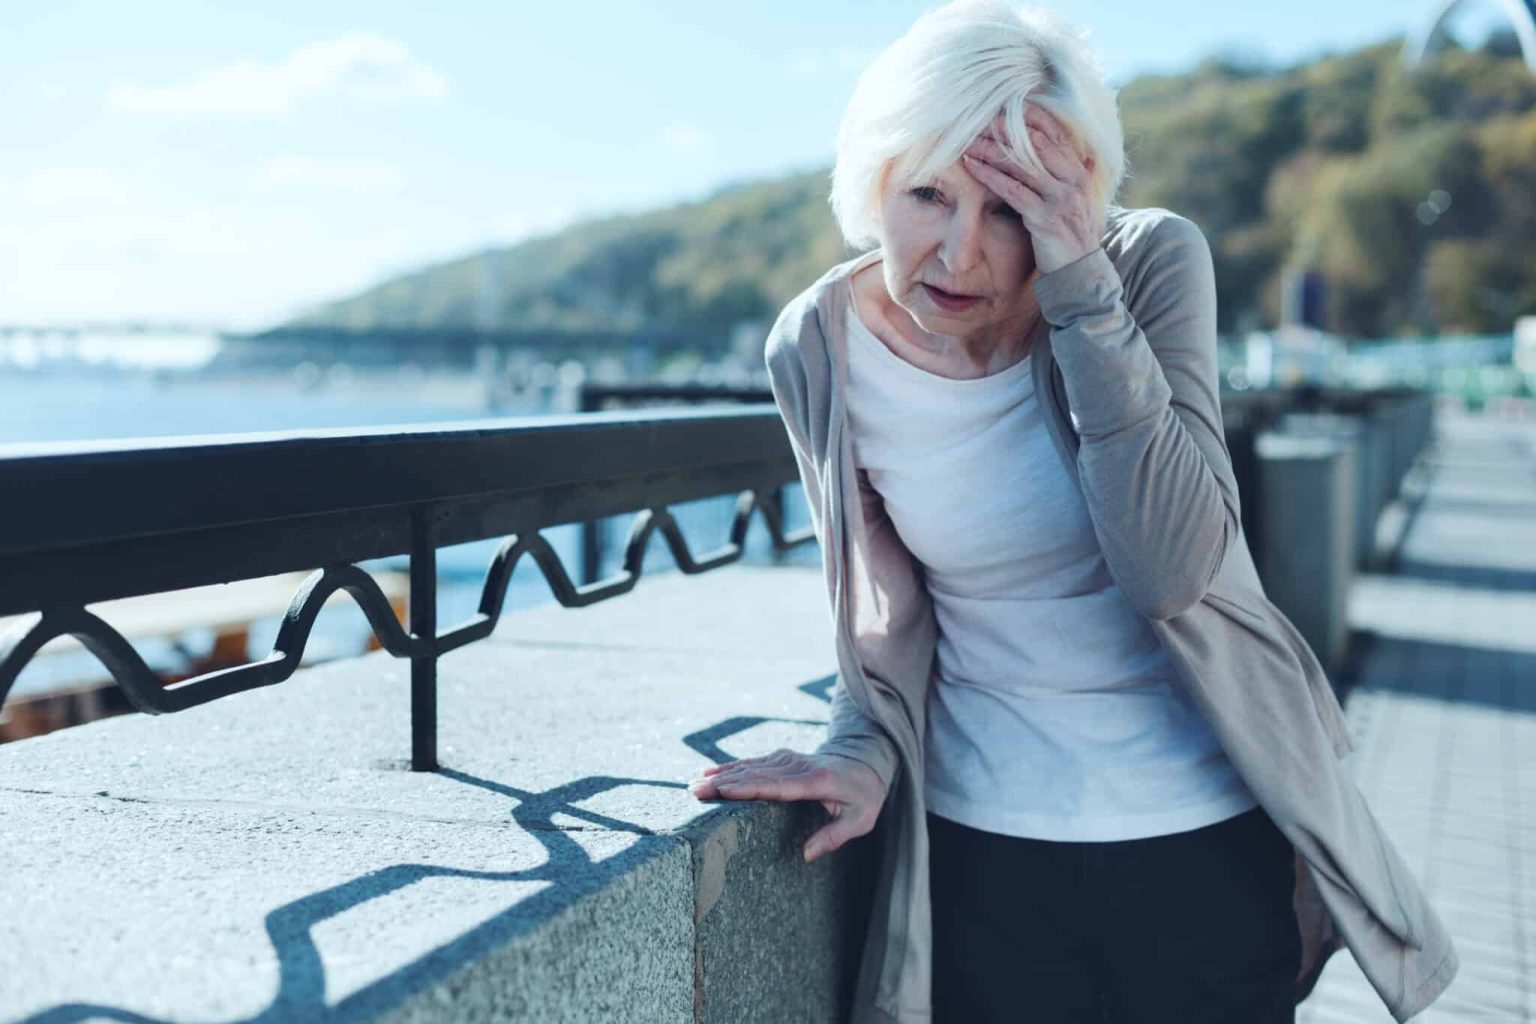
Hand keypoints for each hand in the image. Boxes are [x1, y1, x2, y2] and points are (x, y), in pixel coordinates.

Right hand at [687, 747, 886, 862]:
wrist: (868, 760)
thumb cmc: (864, 795)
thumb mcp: (861, 820)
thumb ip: (834, 836)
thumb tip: (805, 855)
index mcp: (815, 782)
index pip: (776, 785)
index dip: (747, 787)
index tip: (722, 791)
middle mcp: (798, 766)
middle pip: (755, 775)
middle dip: (723, 783)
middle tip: (694, 792)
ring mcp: (789, 758)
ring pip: (750, 766)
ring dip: (721, 775)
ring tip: (694, 785)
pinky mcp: (782, 757)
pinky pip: (753, 762)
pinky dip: (730, 767)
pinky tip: (710, 772)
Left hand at [961, 105, 1105, 274]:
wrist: (1079, 271)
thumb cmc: (1070, 234)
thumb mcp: (1075, 200)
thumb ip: (1073, 175)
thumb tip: (1080, 156)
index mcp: (1078, 171)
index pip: (1053, 132)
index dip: (1028, 116)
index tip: (1001, 107)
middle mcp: (1072, 179)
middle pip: (1034, 142)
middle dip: (1004, 129)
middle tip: (977, 119)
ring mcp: (1060, 198)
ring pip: (1021, 164)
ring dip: (991, 149)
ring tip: (967, 140)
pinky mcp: (1044, 218)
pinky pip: (1013, 190)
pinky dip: (990, 176)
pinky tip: (972, 166)